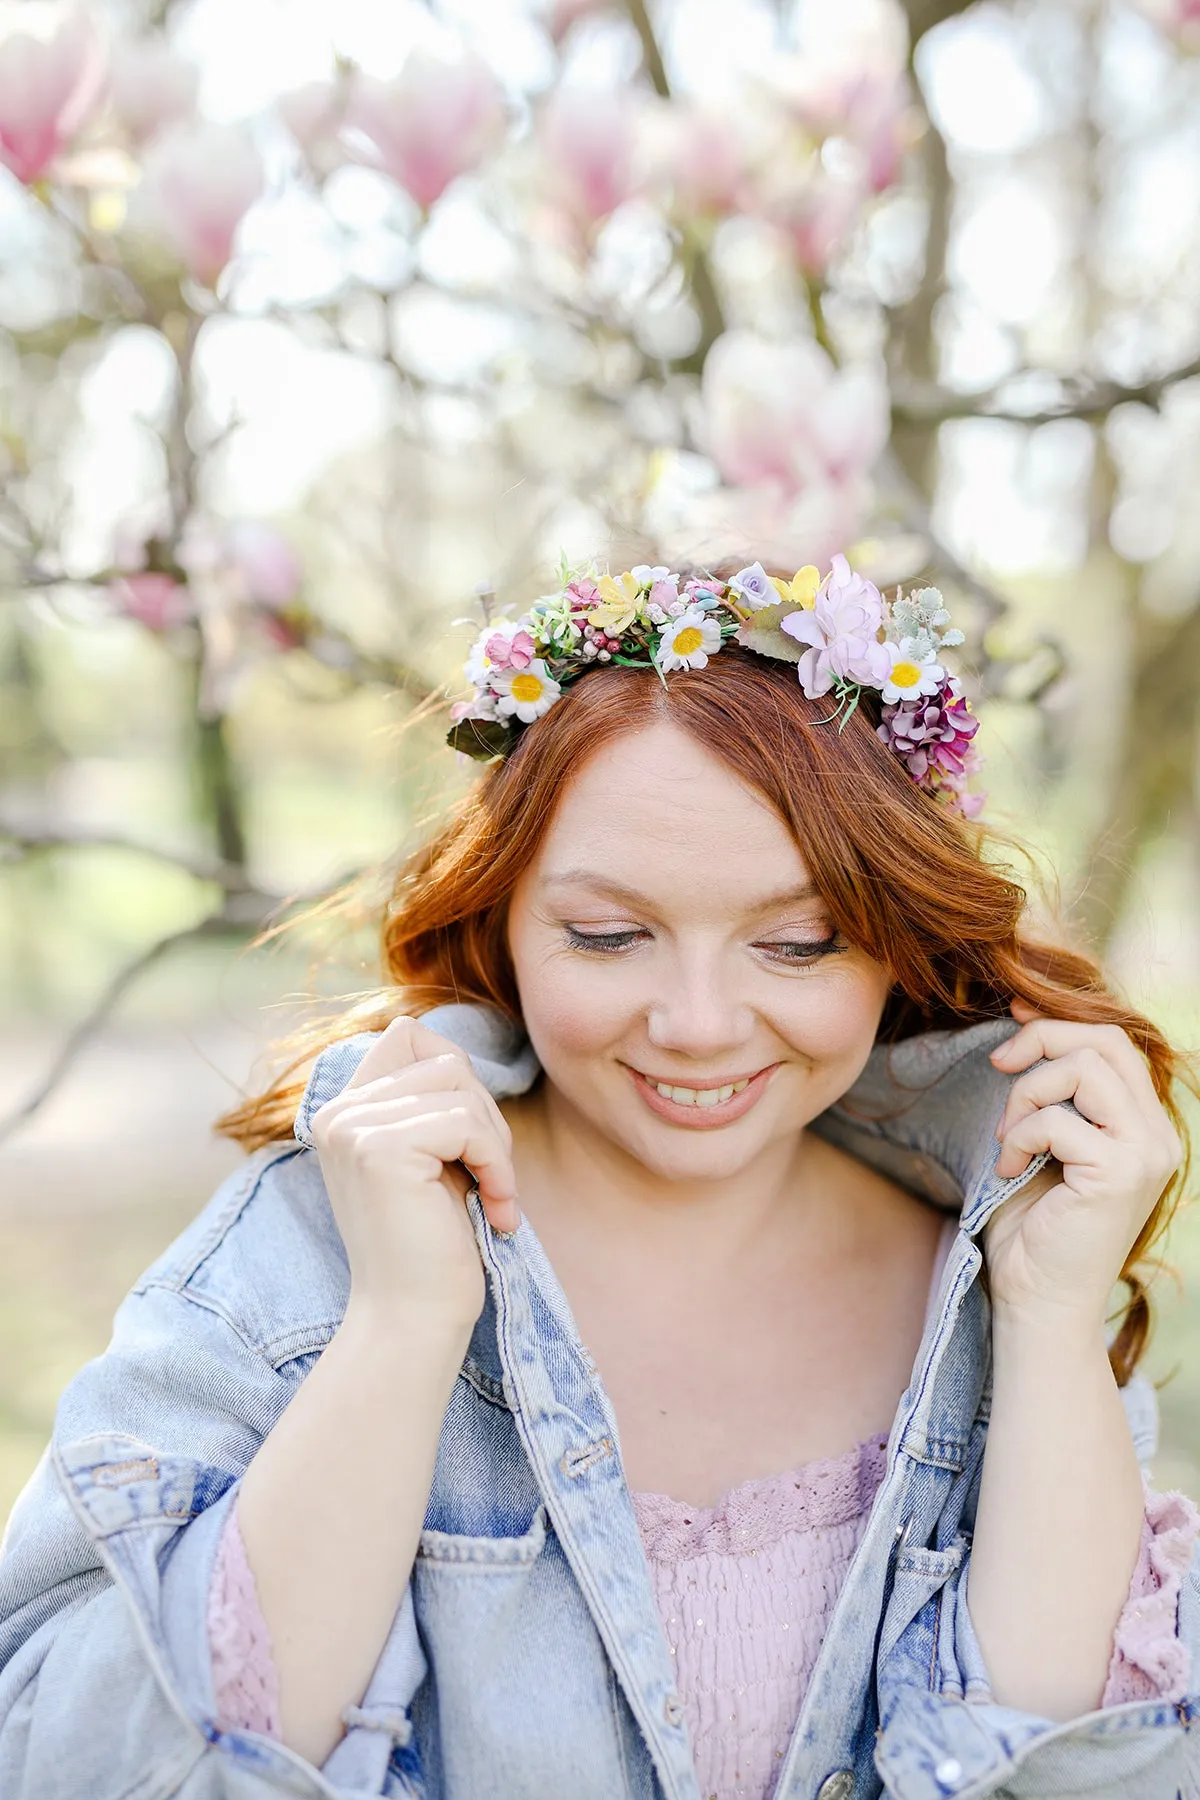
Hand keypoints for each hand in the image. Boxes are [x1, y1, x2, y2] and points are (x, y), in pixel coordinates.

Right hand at [309, 1015, 519, 1333]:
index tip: (468, 1144)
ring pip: (458, 1085)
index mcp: (343, 1111)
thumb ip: (426, 1103)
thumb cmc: (433, 1247)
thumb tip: (446, 1047)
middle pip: (444, 1060)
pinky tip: (495, 1210)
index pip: (408, 1035)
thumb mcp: (428, 1160)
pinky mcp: (379, 1149)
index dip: (457, 1077)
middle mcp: (337, 1112)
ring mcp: (353, 1128)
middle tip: (491, 1180)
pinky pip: (467, 1123)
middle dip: (485, 1117)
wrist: (413, 1322)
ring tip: (493, 1195)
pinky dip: (498, 1164)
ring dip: (495, 1142)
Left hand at [982, 1000, 1180, 1326]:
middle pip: (1107, 1042)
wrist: (1038, 1299)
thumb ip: (1053, 1094)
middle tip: (999, 1065)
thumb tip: (1024, 1024)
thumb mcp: (1046, 1144)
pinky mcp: (1119, 1175)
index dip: (1060, 1023)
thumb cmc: (1032, 1227)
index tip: (1012, 1020)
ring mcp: (1145, 1155)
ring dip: (1026, 1095)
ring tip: (1007, 1137)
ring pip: (1083, 1070)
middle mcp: (1157, 1137)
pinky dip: (1019, 1136)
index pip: (1116, 1043)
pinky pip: (1057, 1120)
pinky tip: (1010, 1168)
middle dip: (1042, 1040)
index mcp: (1145, 1126)